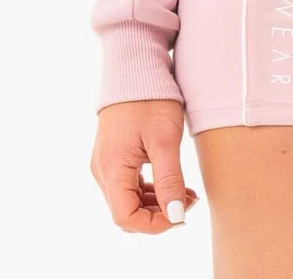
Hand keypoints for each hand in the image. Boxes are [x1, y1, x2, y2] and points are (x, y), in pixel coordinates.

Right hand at [90, 98, 199, 233]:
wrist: (135, 68)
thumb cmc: (151, 99)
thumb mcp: (166, 139)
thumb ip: (170, 179)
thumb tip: (176, 217)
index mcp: (112, 168)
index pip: (126, 217)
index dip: (154, 225)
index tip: (182, 215)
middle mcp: (103, 171)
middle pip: (127, 212)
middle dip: (159, 215)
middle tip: (189, 202)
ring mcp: (106, 164)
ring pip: (129, 200)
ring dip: (157, 204)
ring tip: (187, 193)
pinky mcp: (114, 157)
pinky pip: (129, 186)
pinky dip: (151, 190)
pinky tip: (174, 184)